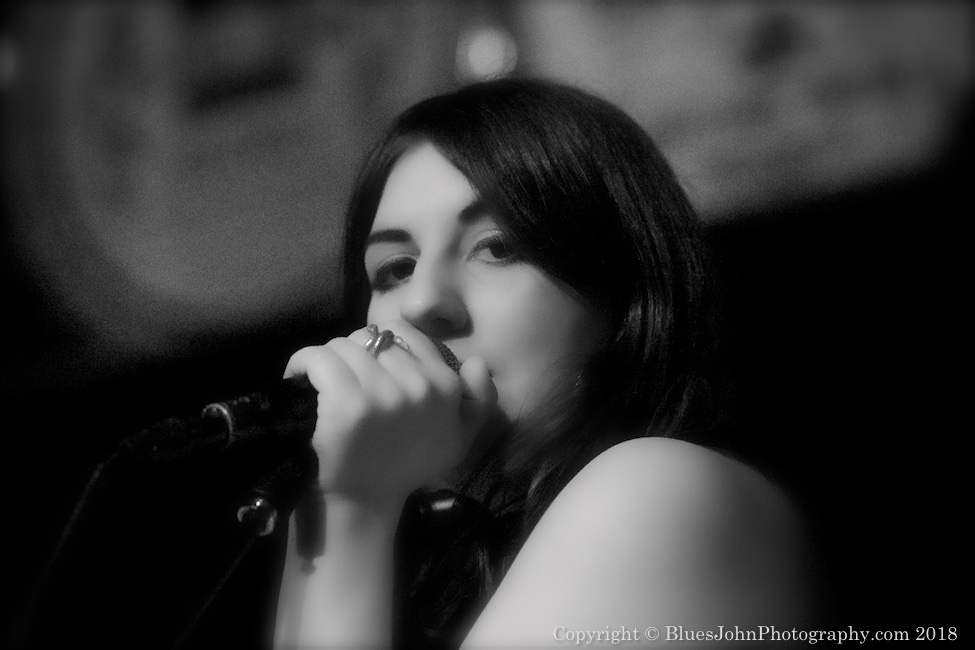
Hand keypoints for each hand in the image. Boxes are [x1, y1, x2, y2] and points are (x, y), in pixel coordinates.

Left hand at [284, 321, 496, 511]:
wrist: (363, 501)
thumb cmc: (407, 466)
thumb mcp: (457, 438)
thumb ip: (480, 400)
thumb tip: (479, 361)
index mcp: (445, 386)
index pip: (405, 333)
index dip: (381, 347)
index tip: (369, 370)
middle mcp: (418, 386)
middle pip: (371, 338)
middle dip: (354, 354)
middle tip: (344, 381)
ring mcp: (382, 393)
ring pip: (342, 345)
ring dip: (327, 361)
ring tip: (322, 384)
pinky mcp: (346, 402)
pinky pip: (318, 358)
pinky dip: (303, 363)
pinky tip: (301, 378)